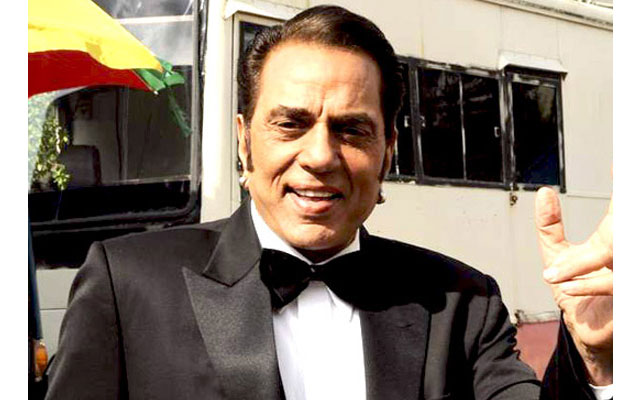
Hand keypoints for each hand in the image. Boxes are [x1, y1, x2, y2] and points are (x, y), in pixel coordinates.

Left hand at [535, 187, 611, 384]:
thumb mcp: (557, 254)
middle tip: (588, 219)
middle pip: (620, 228)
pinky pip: (614, 285)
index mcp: (615, 236)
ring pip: (614, 256)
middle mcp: (627, 251)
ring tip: (552, 275)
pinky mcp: (629, 298)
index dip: (624, 182)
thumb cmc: (576, 289)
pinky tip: (566, 286)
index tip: (618, 162)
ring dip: (580, 265)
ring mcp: (629, 274)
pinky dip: (588, 283)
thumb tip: (543, 192)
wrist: (588, 332)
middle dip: (604, 226)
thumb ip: (549, 226)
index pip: (622, 204)